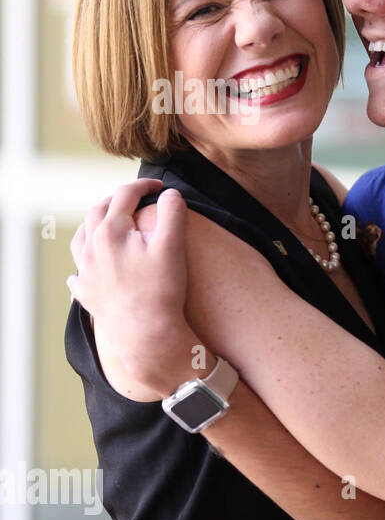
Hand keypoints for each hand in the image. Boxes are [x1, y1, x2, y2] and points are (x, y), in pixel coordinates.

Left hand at [68, 180, 193, 398]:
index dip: (143, 185)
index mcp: (111, 231)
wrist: (146, 333)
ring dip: (94, 226)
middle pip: (97, 212)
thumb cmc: (161, 290)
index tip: (159, 186)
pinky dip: (83, 264)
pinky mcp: (86, 293)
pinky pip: (77, 273)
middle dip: (116, 200)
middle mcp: (91, 247)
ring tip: (107, 224)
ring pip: (81, 238)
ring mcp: (85, 271)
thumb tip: (171, 194)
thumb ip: (172, 213)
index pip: (124, 195)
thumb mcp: (173, 246)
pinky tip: (88, 269)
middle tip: (134, 199)